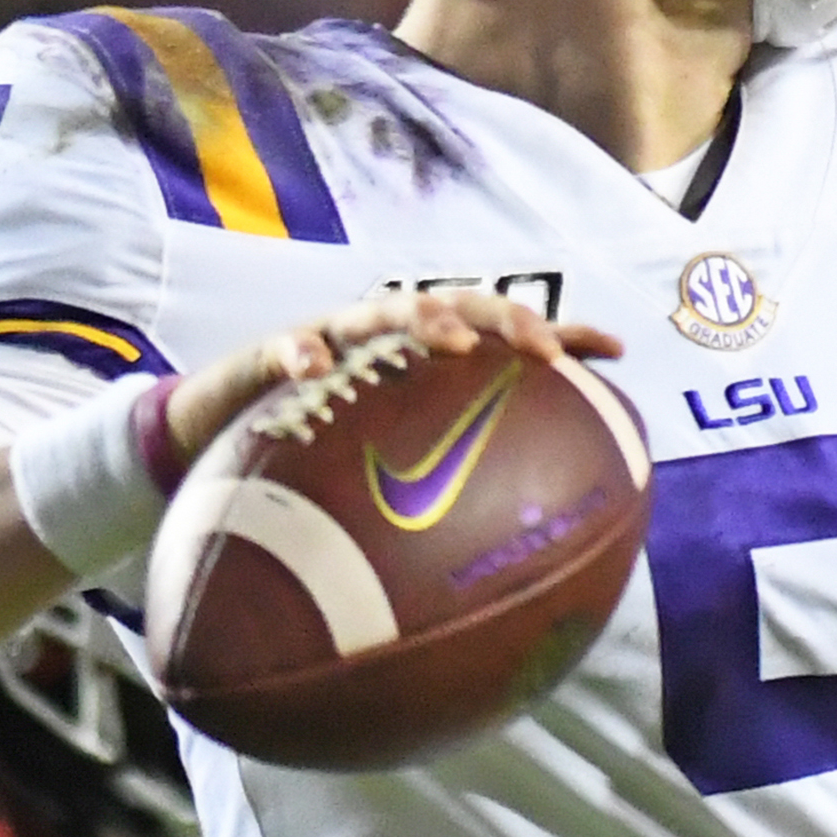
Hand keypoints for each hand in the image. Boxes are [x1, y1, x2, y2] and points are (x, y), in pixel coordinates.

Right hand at [166, 287, 626, 453]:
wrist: (220, 438)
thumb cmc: (322, 445)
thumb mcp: (390, 459)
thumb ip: (453, 475)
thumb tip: (540, 530)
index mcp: (422, 357)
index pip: (502, 333)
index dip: (559, 334)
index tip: (615, 349)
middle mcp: (386, 338)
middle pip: (457, 307)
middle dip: (504, 318)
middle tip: (540, 351)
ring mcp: (331, 338)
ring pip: (383, 314)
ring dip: (421, 321)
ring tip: (451, 342)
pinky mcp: (269, 358)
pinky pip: (285, 349)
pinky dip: (302, 352)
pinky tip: (315, 369)